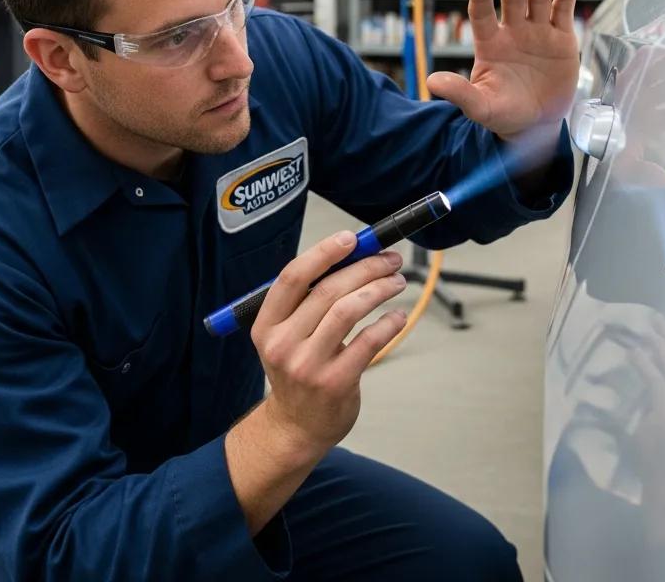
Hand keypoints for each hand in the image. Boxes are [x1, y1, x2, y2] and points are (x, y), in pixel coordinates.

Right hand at [251, 231, 407, 457]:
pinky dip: (388, 323)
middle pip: (327, 290)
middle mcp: (283, 343)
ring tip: (397, 282)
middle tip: (388, 260)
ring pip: (349, 310)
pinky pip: (368, 342)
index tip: (349, 238)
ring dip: (379, 289)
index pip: (292, 278)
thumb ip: (308, 302)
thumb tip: (351, 257)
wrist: (297, 426)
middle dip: (364, 267)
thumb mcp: (286, 336)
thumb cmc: (298, 370)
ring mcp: (308, 365)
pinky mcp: (335, 383)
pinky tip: (398, 316)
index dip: (323, 253)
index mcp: (267, 325)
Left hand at [428, 0, 579, 140]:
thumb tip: (432, 82)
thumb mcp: (480, 107)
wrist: (535, 123)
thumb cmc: (503, 113)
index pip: (481, 15)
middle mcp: (512, 32)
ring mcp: (537, 32)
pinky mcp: (561, 39)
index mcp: (489, 43)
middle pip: (513, 0)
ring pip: (539, 0)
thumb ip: (460, 93)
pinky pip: (562, 13)